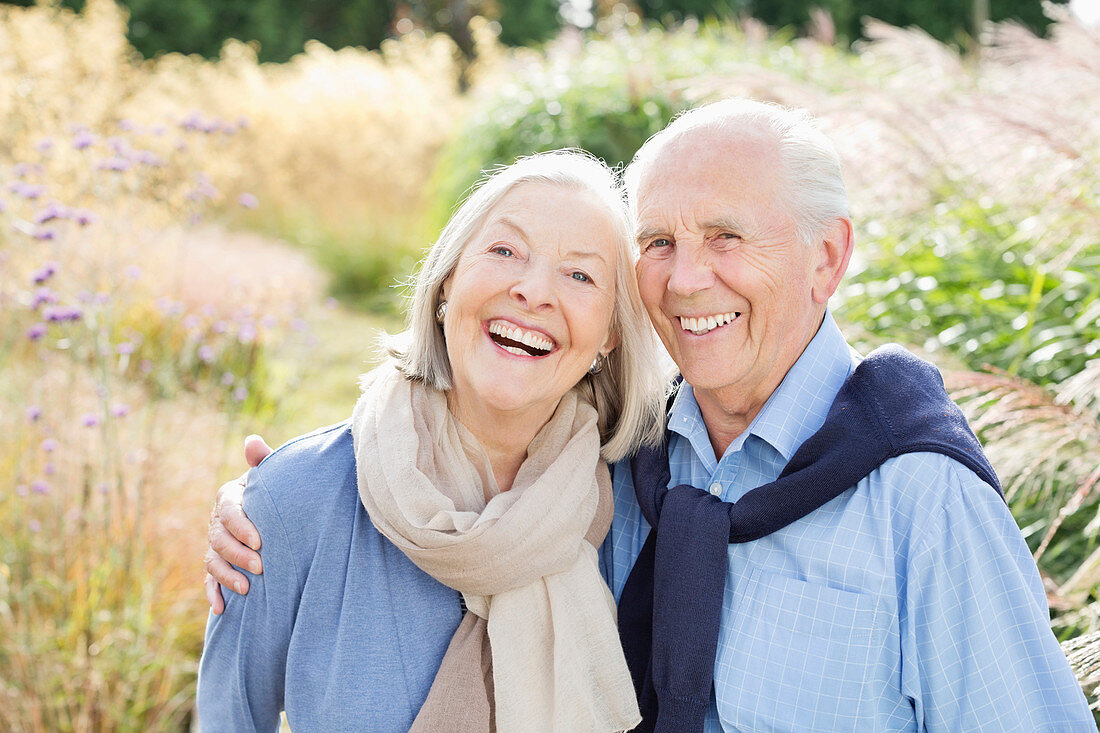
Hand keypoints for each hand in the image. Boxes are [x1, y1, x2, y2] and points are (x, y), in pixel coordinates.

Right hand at [204, 434, 271, 613]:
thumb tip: (252, 441)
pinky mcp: (218, 563)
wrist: (277, 510)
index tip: (260, 541)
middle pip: (219, 539)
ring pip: (212, 561)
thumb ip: (263, 460)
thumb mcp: (272, 475)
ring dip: (226, 576)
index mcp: (230, 496)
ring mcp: (215, 543)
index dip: (241, 526)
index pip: (229, 511)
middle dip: (238, 555)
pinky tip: (221, 609)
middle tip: (261, 567)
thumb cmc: (276, 490)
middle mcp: (217, 521)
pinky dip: (213, 594)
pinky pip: (209, 580)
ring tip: (247, 589)